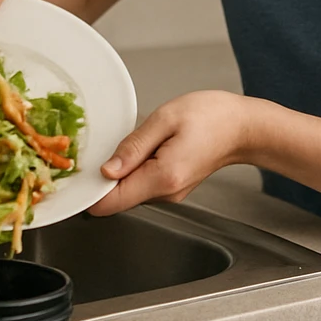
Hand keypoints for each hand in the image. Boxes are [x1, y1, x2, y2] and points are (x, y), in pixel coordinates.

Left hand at [88, 91, 250, 215]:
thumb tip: (107, 170)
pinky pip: (141, 183)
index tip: (78, 171)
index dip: (88, 190)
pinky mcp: (171, 187)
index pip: (110, 202)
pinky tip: (146, 146)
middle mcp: (165, 193)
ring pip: (128, 190)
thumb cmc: (212, 117)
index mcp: (162, 178)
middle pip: (116, 197)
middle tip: (102, 146)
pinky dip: (135, 168)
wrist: (243, 127)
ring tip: (134, 141)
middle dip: (103, 176)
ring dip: (121, 170)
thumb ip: (133, 146)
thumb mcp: (166, 119)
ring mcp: (169, 193)